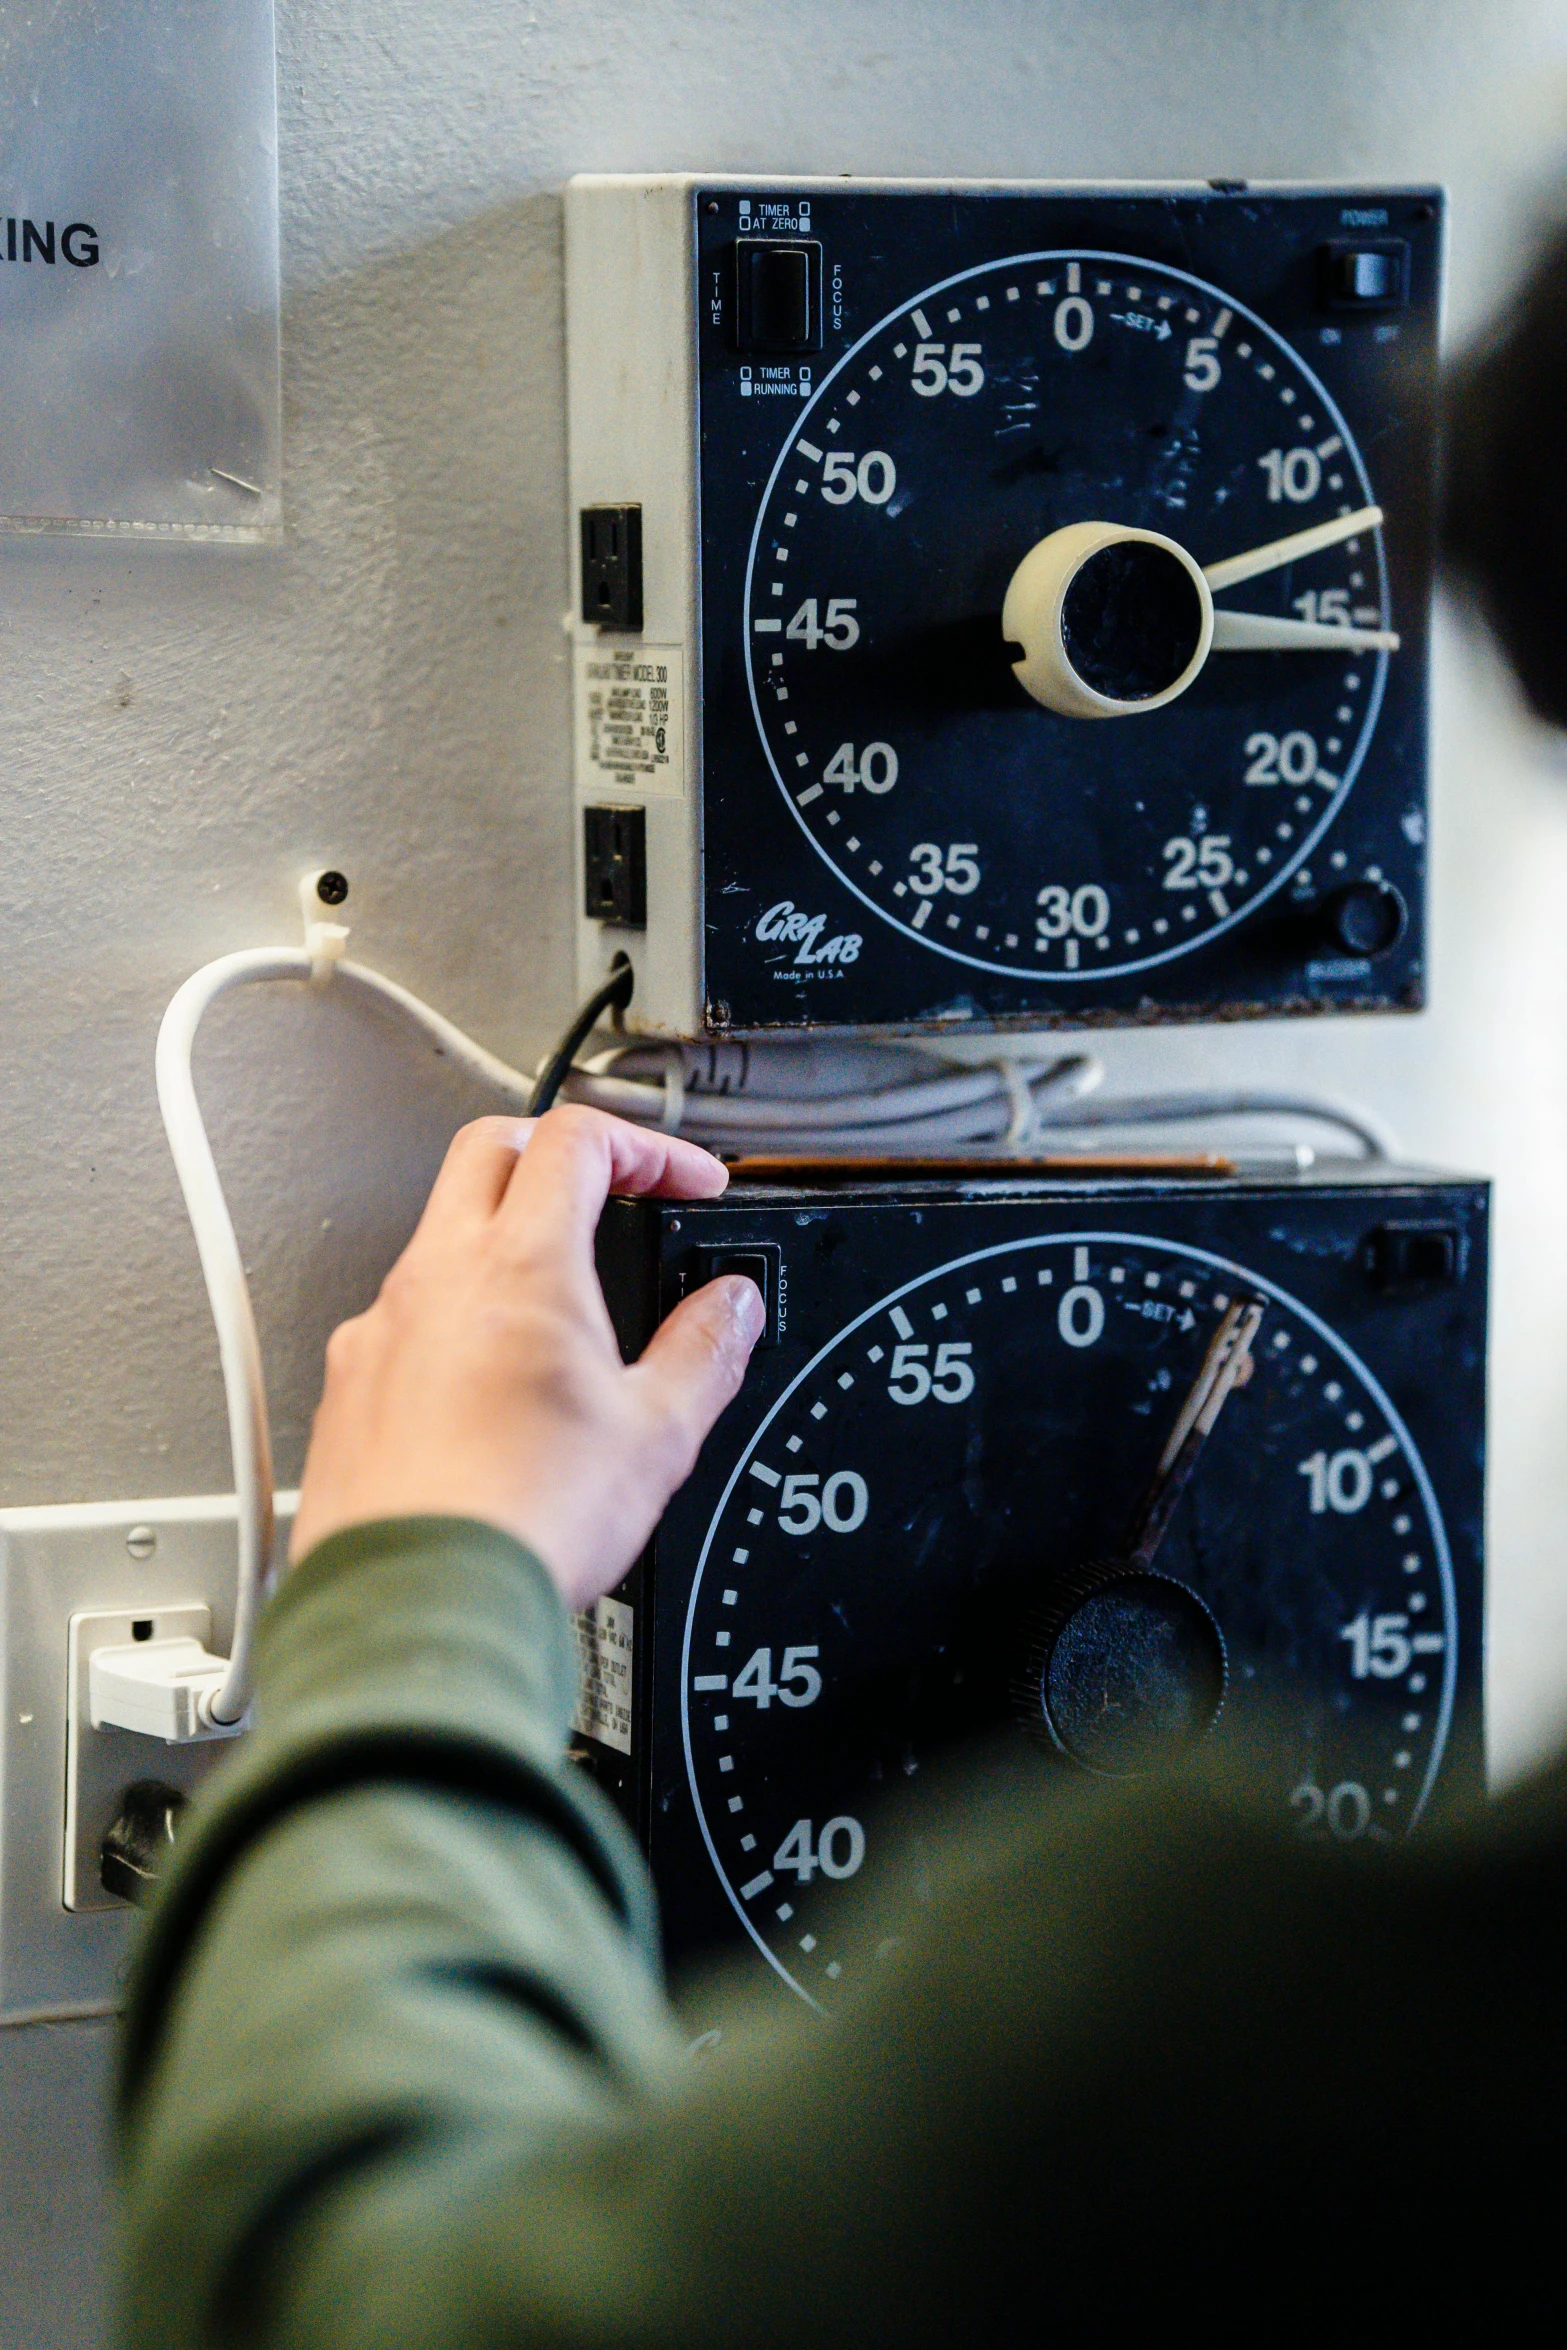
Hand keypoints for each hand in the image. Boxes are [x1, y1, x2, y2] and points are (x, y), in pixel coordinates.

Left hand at [289, 1107, 765, 1607]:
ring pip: (435, 1236)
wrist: (414, 1608)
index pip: (576, 1140)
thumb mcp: (656, 1435)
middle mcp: (435, 1281)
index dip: (644, 1145)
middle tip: (610, 1191)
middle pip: (488, 1149)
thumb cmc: (520, 1523)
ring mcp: (379, 1331)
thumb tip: (728, 1309)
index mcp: (521, 1268)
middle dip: (558, 1152)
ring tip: (552, 1306)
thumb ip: (703, 1352)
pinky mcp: (347, 1388)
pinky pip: (398, 1320)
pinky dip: (449, 1321)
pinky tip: (483, 1386)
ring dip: (499, 1240)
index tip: (683, 1182)